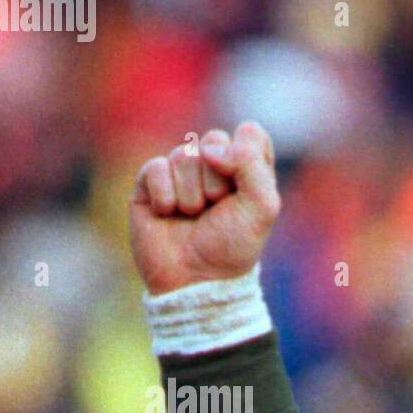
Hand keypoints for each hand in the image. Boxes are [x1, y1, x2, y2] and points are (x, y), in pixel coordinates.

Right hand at [129, 121, 281, 295]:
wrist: (195, 279)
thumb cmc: (232, 246)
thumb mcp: (262, 208)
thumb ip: (253, 165)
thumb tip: (212, 146)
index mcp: (248, 172)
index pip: (250, 134)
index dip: (245, 152)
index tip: (244, 182)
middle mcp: (215, 168)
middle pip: (215, 140)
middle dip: (217, 179)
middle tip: (216, 208)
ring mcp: (181, 174)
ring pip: (184, 154)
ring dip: (192, 193)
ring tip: (193, 217)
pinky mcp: (150, 183)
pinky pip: (155, 167)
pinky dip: (165, 195)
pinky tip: (167, 215)